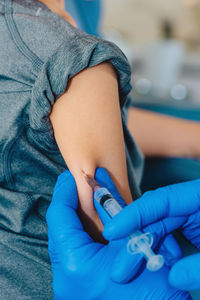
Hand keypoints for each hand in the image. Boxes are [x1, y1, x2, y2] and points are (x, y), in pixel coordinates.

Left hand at [46, 168, 189, 299]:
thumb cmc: (154, 289)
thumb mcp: (134, 239)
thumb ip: (112, 209)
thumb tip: (98, 184)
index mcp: (76, 265)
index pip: (60, 216)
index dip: (64, 190)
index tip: (72, 176)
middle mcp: (66, 278)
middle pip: (61, 228)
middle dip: (70, 203)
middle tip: (79, 184)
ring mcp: (70, 286)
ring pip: (66, 240)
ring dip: (77, 218)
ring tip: (86, 199)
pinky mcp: (78, 287)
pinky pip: (74, 253)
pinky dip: (83, 235)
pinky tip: (93, 222)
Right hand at [103, 179, 199, 289]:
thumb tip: (175, 278)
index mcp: (199, 197)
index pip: (160, 200)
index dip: (134, 214)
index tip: (113, 231)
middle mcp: (192, 204)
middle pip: (156, 217)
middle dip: (137, 241)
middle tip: (121, 269)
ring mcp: (193, 216)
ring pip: (161, 230)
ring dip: (149, 250)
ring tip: (143, 270)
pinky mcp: (194, 229)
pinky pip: (171, 238)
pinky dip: (163, 253)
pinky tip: (163, 267)